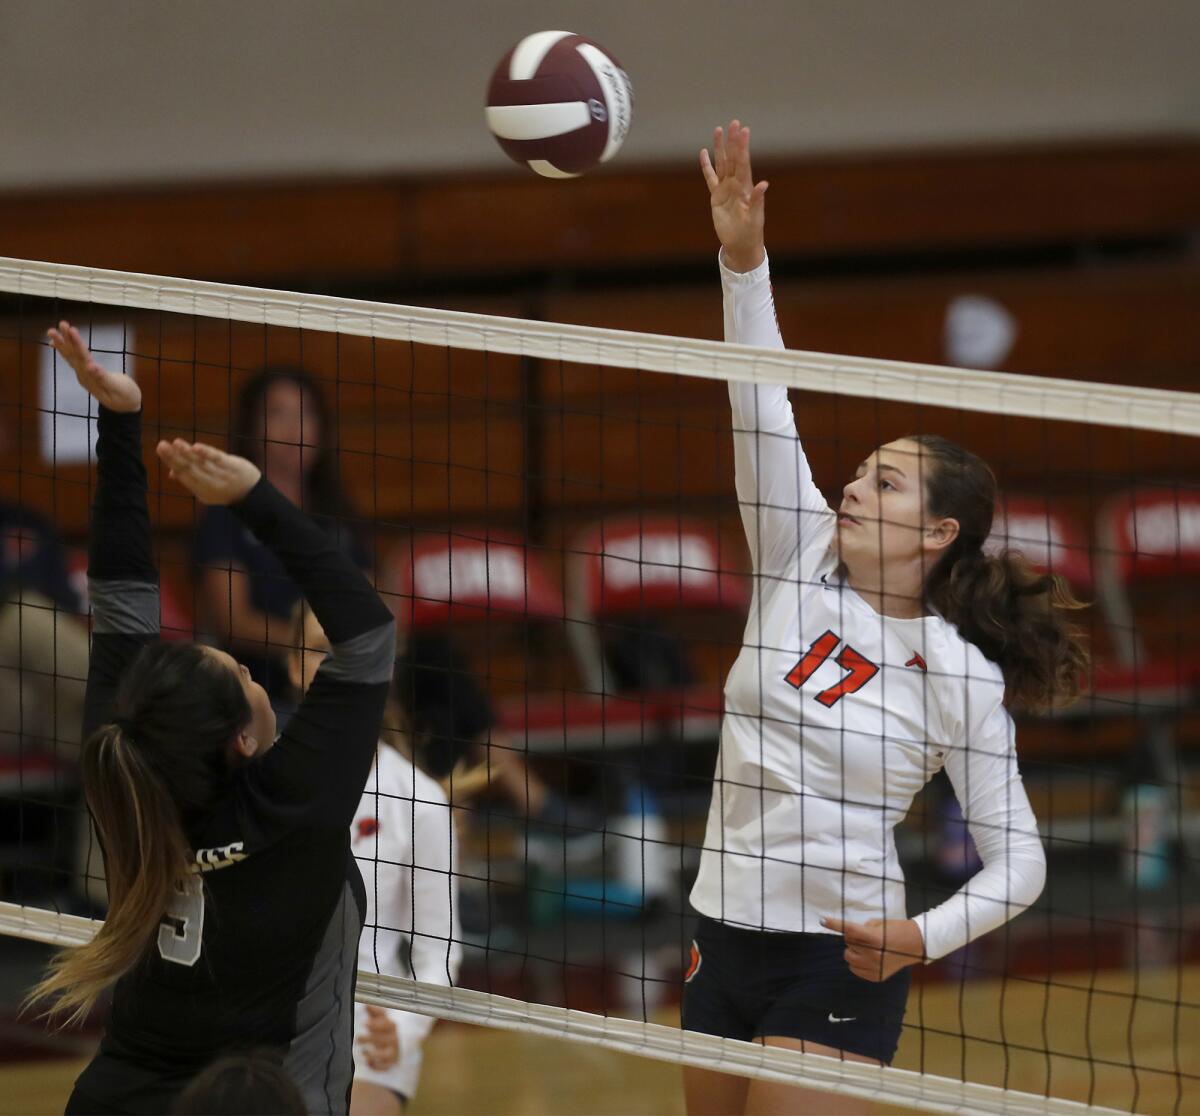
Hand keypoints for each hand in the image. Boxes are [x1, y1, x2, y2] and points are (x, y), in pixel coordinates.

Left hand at [46, 321, 140, 412]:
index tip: (71, 330)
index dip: (77, 343)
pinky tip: (56, 343)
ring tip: (54, 329)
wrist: (124, 407)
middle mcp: (83, 375)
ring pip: (70, 356)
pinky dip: (64, 349)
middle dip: (66, 339)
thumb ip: (104, 378)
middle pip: (72, 356)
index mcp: (91, 377)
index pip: (82, 357)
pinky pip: (72, 359)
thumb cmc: (126, 396)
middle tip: (61, 324)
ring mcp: (82, 374)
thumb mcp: (118, 388)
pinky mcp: (84, 372)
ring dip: (63, 342)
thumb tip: (92, 366)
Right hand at [156, 438, 260, 505]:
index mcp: (201, 491)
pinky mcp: (234, 467)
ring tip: (175, 443)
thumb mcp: (207, 488)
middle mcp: (210, 485)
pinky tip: (196, 447)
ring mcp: (223, 476)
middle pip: (189, 469)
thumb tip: (171, 472)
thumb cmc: (225, 488)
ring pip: (201, 463)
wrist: (253, 494)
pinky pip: (218, 459)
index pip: (183, 474)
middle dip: (174, 457)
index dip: (171, 462)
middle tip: (161, 445)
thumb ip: (191, 479)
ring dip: (187, 453)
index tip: (160, 449)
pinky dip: (206, 453)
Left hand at [356, 1005, 399, 1071]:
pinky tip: (368, 1063)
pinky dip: (377, 1066)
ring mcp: (393, 1051)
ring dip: (374, 1054)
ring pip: (386, 1054)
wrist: (396, 1041)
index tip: (364, 1023)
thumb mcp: (380, 1017)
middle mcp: (394, 1039)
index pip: (386, 1024)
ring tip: (362, 1052)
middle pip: (384, 1039)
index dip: (375, 1024)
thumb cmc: (383, 1027)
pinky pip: (385, 1067)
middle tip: (357, 1038)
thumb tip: (367, 1004)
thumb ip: (374, 1012)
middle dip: (371, 1039)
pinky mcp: (390, 1063)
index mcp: (392, 1026)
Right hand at [699, 120, 767, 272]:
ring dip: (720, 148)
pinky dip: (707, 166)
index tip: (743, 131)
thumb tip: (764, 184)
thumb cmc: (751, 232)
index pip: (743, 163)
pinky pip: (710, 178)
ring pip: (721, 164)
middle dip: (732, 141)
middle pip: (733, 159)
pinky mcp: (716, 197)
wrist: (741, 244)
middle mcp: (736, 184)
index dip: (743, 147)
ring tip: (718, 130)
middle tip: (733, 123)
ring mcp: (726, 189)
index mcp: (746, 188)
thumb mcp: (755, 217)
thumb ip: (758, 200)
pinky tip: (704, 153)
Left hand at [822, 917, 923, 981]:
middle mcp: (873, 955)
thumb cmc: (896, 930)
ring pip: (849, 958)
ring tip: (868, 948)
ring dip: (854, 951)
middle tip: (867, 937)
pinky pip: (855, 969)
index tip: (823, 920)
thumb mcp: (878, 924)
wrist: (915, 945)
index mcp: (874, 938)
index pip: (849, 931)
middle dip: (853, 939)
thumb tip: (847, 935)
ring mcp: (874, 968)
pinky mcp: (875, 977)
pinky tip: (870, 958)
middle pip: (848, 944)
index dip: (835, 924)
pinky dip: (858, 962)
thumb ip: (861, 929)